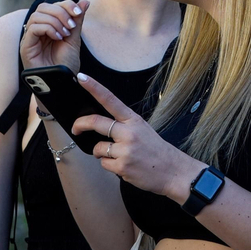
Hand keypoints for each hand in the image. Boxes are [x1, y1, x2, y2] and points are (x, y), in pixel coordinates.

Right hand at [21, 0, 83, 72]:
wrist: (62, 84)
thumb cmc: (66, 65)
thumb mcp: (74, 39)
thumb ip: (77, 21)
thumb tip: (84, 2)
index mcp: (48, 27)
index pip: (52, 6)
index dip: (65, 5)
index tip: (78, 13)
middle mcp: (37, 30)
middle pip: (43, 7)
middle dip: (60, 11)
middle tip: (72, 25)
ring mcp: (30, 38)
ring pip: (37, 15)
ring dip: (55, 21)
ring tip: (65, 33)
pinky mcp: (26, 46)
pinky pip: (33, 28)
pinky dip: (48, 28)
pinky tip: (58, 38)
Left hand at [70, 72, 201, 199]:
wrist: (174, 172)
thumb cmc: (156, 151)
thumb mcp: (143, 130)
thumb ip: (123, 126)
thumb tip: (98, 127)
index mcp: (134, 120)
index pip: (110, 100)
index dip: (94, 87)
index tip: (81, 77)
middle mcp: (129, 132)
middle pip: (96, 122)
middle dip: (80, 125)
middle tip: (76, 129)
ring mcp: (125, 150)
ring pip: (98, 148)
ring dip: (102, 153)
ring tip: (119, 156)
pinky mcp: (122, 166)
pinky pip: (104, 164)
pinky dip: (110, 166)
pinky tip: (125, 167)